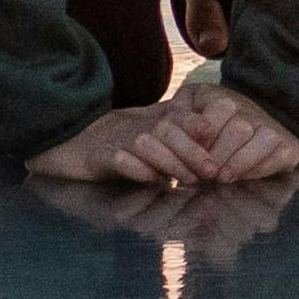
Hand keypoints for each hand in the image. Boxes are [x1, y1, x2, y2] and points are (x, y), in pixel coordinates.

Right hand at [27, 91, 298, 192]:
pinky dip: (133, 167)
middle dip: (194, 152)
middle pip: (172, 133)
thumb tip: (223, 157)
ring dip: (170, 161)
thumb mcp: (158, 136)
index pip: (187, 121)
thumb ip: (187, 140)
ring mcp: (121, 140)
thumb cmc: (124, 142)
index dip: (205, 134)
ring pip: (150, 146)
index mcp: (160, 120)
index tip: (223, 152)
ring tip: (186, 178)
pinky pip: (118, 159)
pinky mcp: (101, 155)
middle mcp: (144, 127)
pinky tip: (149, 178)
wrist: (75, 141)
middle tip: (212, 172)